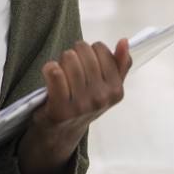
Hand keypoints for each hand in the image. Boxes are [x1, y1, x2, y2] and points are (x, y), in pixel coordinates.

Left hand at [17, 38, 131, 173]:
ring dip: (61, 62)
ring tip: (60, 75)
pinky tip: (49, 76)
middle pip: (83, 50)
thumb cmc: (84, 103)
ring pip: (68, 57)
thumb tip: (124, 41)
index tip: (85, 65)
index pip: (100, 48)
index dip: (89, 52)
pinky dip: (49, 68)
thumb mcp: (106, 87)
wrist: (61, 132)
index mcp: (116, 90)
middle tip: (70, 71)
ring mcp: (81, 105)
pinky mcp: (60, 109)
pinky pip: (54, 72)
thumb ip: (119, 64)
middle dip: (74, 54)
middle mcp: (101, 98)